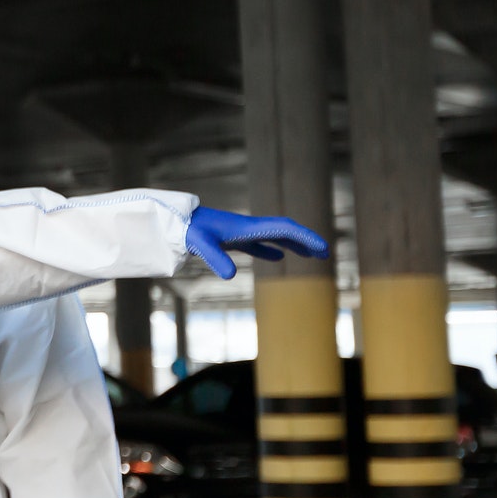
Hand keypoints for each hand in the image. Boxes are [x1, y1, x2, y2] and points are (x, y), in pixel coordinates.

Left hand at [184, 206, 327, 279]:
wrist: (171, 221)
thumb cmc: (186, 230)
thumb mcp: (200, 244)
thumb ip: (215, 257)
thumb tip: (229, 276)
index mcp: (246, 227)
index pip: (283, 229)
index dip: (304, 238)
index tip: (322, 249)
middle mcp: (247, 227)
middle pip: (283, 231)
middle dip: (305, 240)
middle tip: (325, 253)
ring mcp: (239, 232)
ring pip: (273, 236)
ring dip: (293, 243)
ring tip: (310, 255)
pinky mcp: (230, 238)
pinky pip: (257, 243)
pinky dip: (270, 249)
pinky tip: (278, 257)